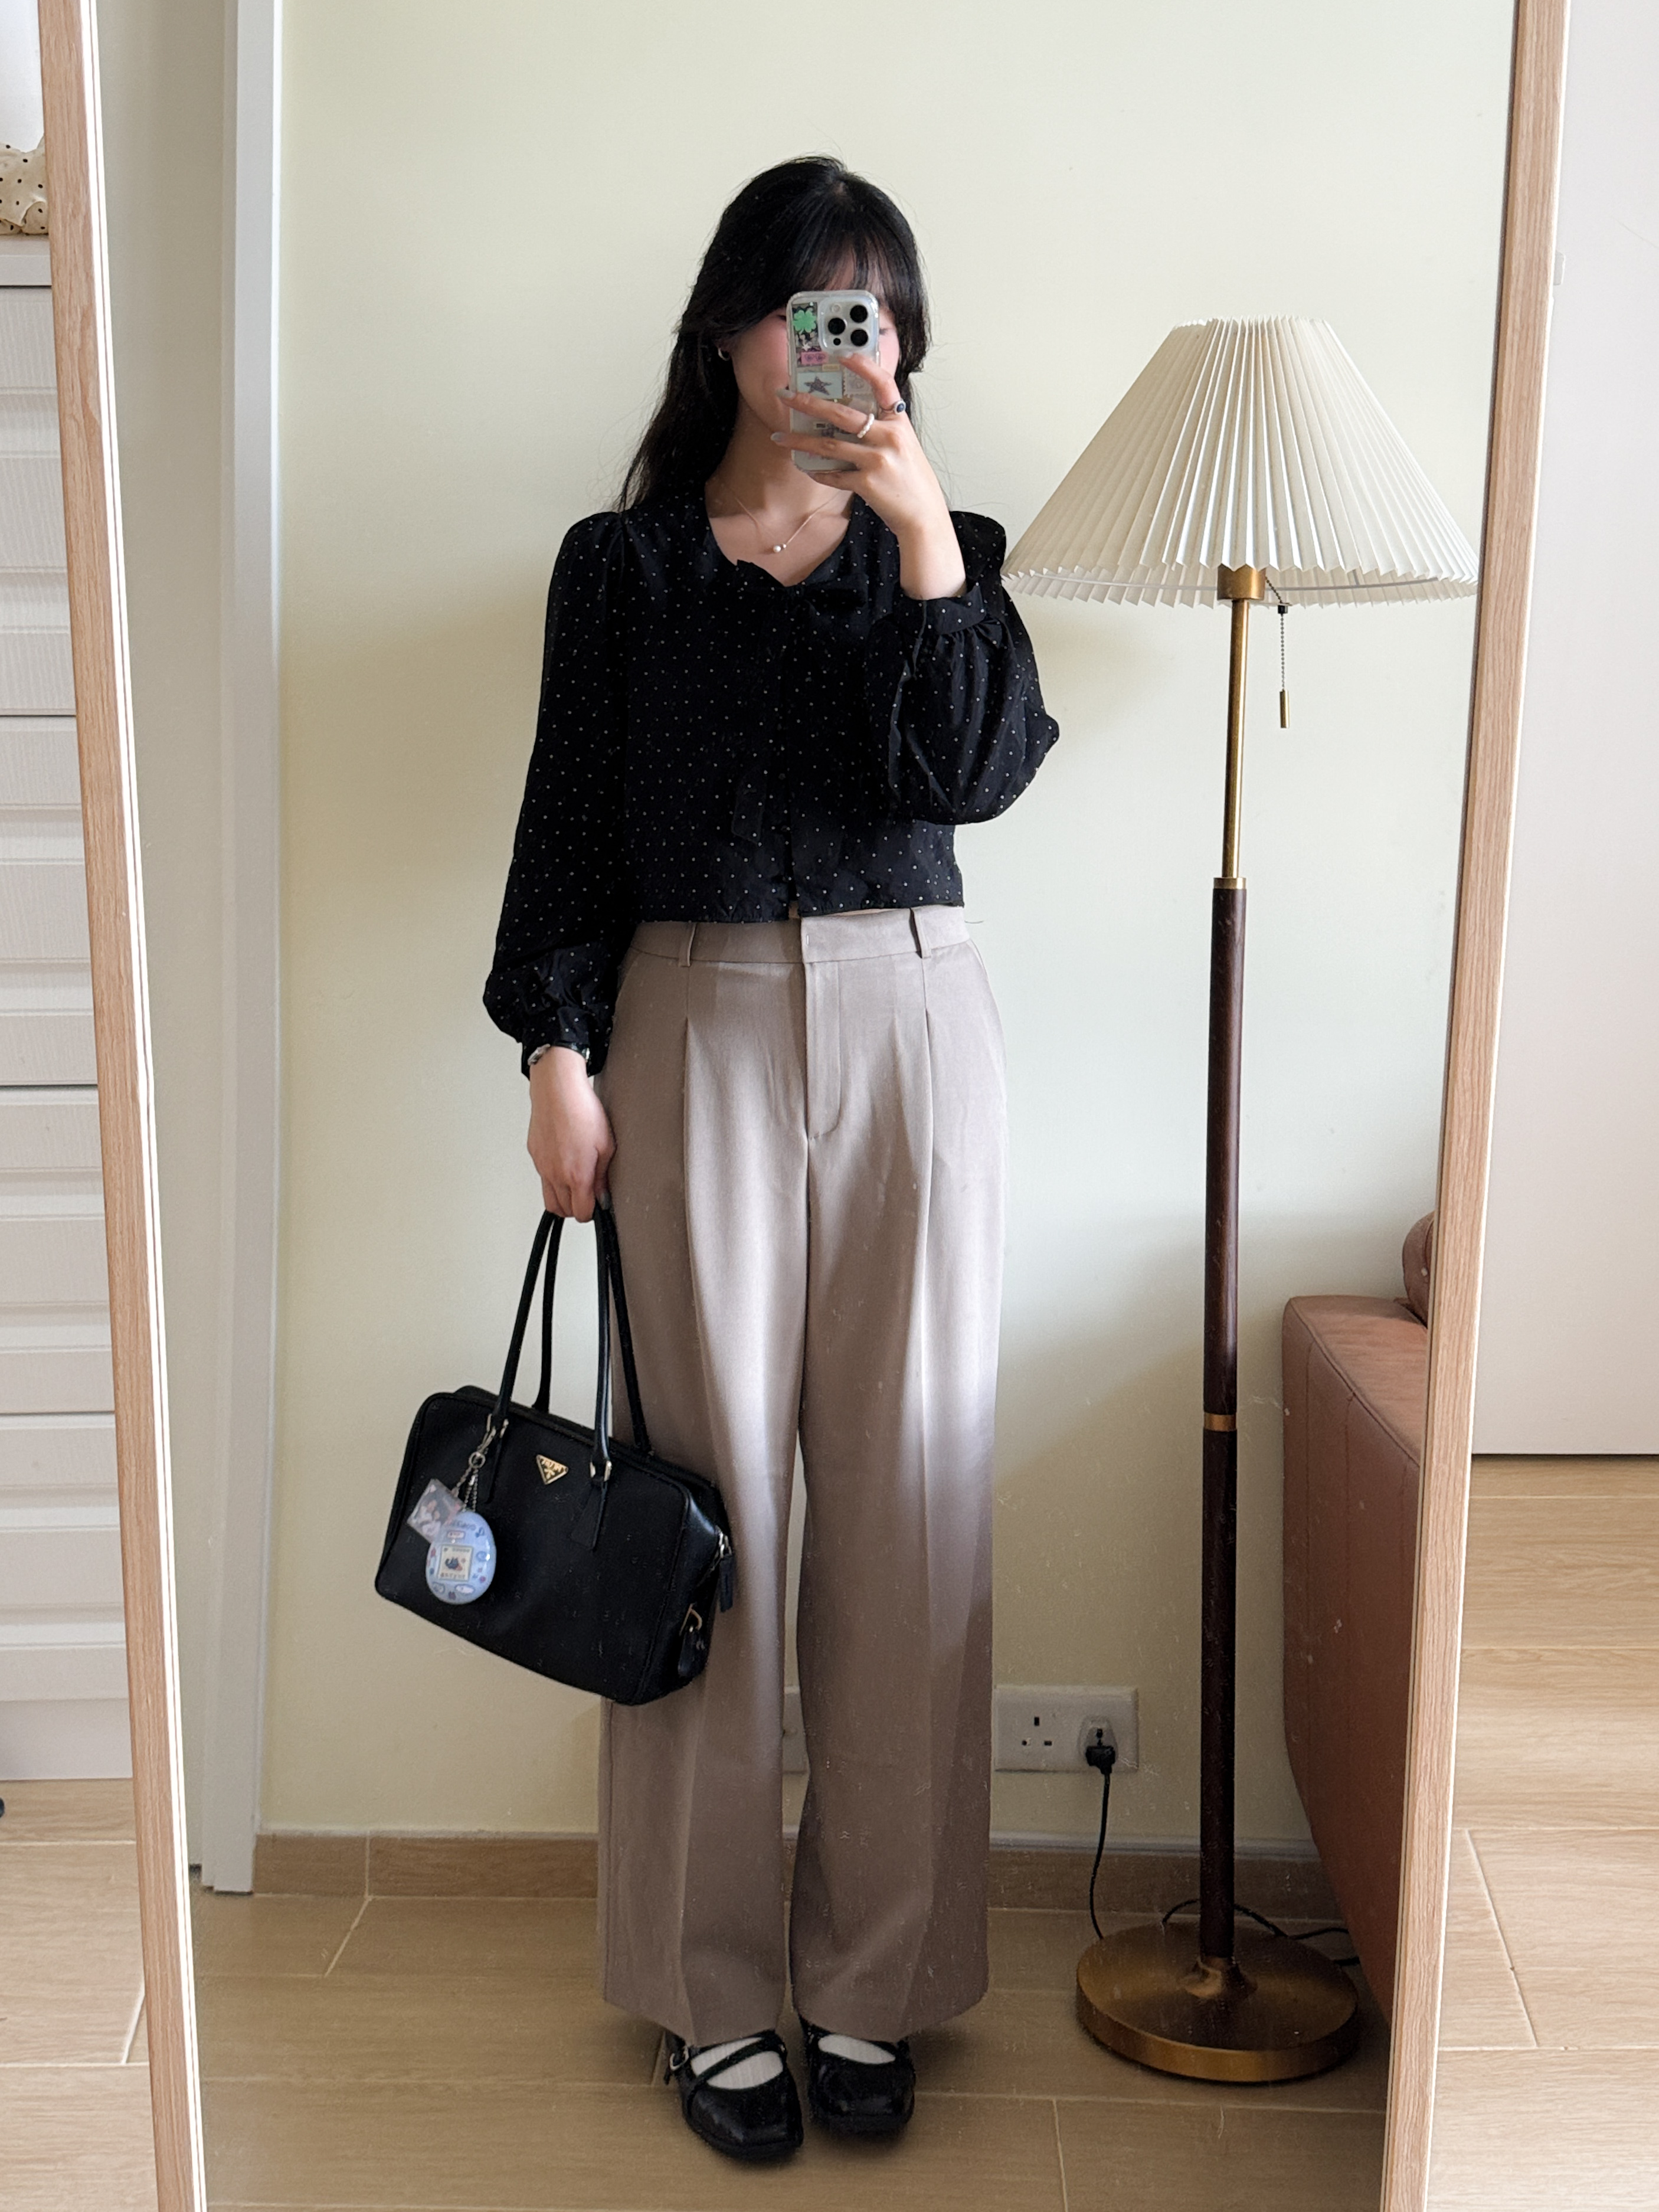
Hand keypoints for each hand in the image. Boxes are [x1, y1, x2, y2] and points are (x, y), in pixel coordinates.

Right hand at [527, 1045, 613, 1220]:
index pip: (581, 1213)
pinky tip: (564, 1162)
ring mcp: (542, 1166)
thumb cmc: (582, 1111)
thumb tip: (602, 1196)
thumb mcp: (606, 1145)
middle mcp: (556, 1175)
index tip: (597, 1204)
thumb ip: (603, 1176)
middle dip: (576, 1208)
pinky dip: (553, 1179)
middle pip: (562, 1210)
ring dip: (562, 1198)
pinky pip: (542, 1177)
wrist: (557, 1090)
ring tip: (575, 1183)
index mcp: (576, 1176)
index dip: (592, 1212)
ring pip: (549, 1198)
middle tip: (587, 1196)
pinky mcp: (534, 1155)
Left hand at [772, 352, 966, 601]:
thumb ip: (883, 430)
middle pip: (842, 414)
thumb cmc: (913, 482)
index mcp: (900, 423)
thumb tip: (850, 419)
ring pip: (829, 445)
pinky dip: (819, 472)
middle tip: (786, 396)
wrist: (925, 517)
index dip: (864, 366)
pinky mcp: (866, 483)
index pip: (883, 384)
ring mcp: (877, 460)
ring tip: (779, 437)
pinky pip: (833, 474)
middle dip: (809, 403)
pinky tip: (807, 468)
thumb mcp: (905, 447)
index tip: (843, 355)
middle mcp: (889, 437)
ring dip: (799, 441)